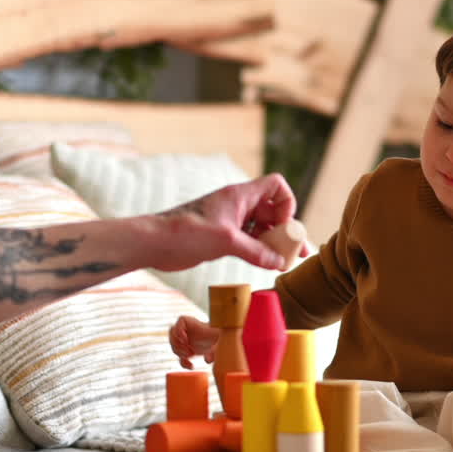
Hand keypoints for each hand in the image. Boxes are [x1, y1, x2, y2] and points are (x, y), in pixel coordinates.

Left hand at [149, 173, 299, 271]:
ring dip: (275, 244)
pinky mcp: (223, 238)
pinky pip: (249, 241)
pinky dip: (260, 251)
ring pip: (262, 228)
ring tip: (286, 263)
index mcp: (240, 196)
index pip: (275, 186)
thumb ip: (256, 251)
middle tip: (296, 252)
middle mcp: (238, 206)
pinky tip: (267, 265)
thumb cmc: (186, 232)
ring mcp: (231, 222)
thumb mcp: (226, 241)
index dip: (286, 204)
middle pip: (273, 211)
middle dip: (285, 230)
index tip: (283, 226)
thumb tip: (279, 262)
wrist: (155, 243)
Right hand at [169, 315, 220, 368]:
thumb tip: (208, 360)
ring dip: (180, 353)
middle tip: (189, 351)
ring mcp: (185, 341)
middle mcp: (188, 331)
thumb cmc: (221, 338)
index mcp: (194, 323)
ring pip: (174, 346)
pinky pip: (179, 357)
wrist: (223, 346)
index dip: (180, 330)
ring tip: (191, 357)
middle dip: (178, 344)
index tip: (186, 340)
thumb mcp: (220, 338)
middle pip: (172, 334)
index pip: (181, 320)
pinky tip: (192, 366)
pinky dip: (183, 363)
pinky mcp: (187, 351)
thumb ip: (215, 346)